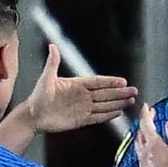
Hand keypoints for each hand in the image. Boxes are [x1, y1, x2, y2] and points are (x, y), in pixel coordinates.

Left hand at [19, 44, 138, 134]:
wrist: (34, 116)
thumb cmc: (38, 97)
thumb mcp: (46, 78)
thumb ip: (52, 63)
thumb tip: (53, 46)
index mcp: (76, 84)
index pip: (97, 82)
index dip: (110, 82)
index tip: (122, 81)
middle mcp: (82, 96)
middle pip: (105, 93)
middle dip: (120, 92)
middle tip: (134, 91)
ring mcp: (83, 108)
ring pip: (104, 105)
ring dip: (118, 103)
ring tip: (130, 101)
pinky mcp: (81, 120)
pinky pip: (98, 117)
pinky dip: (108, 115)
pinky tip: (118, 113)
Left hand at [132, 105, 167, 166]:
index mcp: (154, 146)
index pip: (146, 124)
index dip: (145, 114)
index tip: (146, 106)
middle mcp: (145, 153)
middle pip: (140, 133)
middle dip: (145, 122)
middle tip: (150, 116)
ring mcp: (142, 163)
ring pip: (138, 144)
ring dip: (142, 134)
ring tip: (149, 131)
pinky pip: (140, 154)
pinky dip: (143, 146)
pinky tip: (149, 149)